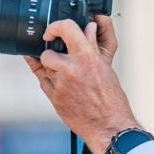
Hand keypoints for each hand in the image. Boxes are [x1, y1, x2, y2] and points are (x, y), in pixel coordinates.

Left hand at [22, 15, 138, 153]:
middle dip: (52, 54)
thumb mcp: (105, 68)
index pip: (66, 28)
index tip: (51, 32)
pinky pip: (43, 82)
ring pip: (44, 67)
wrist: (109, 127)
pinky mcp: (54, 98)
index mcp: (87, 57)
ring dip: (51, 69)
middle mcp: (71, 69)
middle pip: (47, 52)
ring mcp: (60, 84)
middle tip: (61, 59)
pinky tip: (60, 85)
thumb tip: (88, 28)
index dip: (55, 27)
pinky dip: (49, 81)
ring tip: (66, 77)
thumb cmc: (111, 100)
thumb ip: (93, 46)